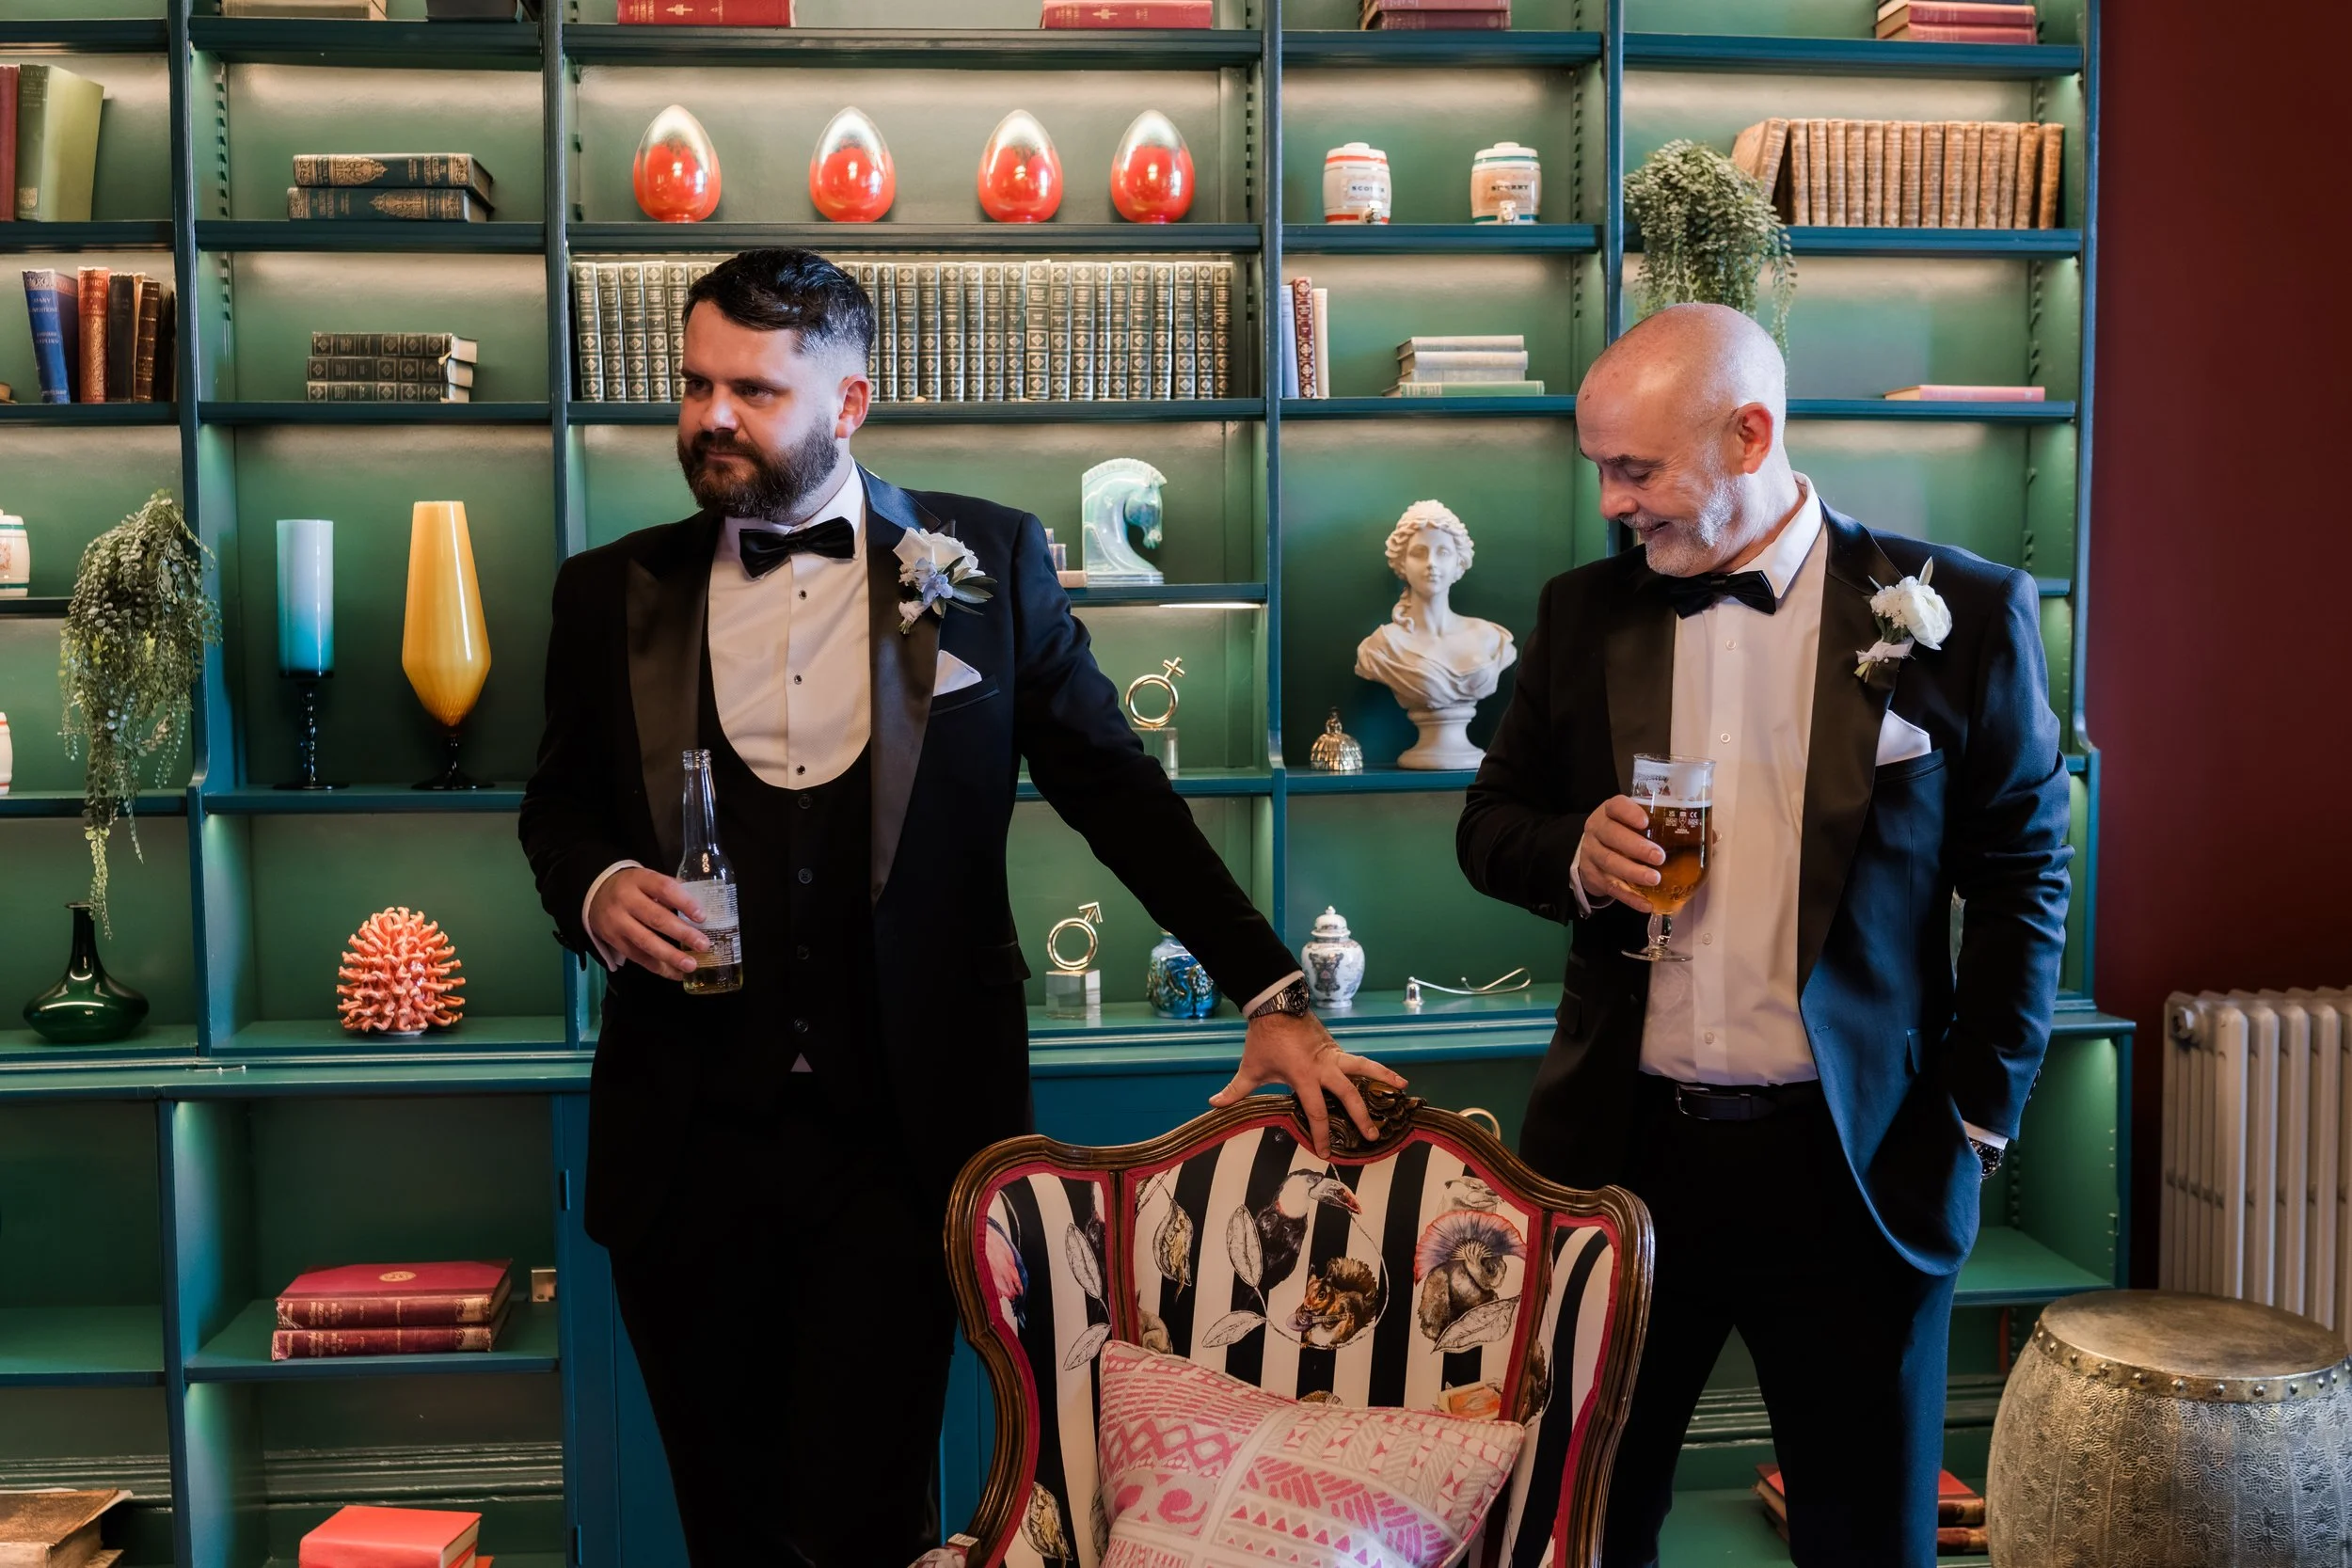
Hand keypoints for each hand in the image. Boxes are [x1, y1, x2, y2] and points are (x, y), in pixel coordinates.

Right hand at [588, 867, 710, 980]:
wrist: (595, 894)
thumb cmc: (632, 887)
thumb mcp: (647, 879)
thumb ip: (670, 889)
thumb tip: (700, 908)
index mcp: (639, 880)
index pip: (664, 889)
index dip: (684, 903)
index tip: (702, 917)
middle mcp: (626, 900)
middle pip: (656, 918)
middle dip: (682, 933)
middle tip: (703, 945)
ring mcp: (617, 922)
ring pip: (645, 941)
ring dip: (671, 956)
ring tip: (691, 965)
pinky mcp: (613, 940)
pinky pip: (637, 956)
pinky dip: (657, 967)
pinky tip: (675, 973)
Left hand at [1210, 1012, 1408, 1159]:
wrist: (1275, 1005)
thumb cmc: (1263, 1040)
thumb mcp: (1250, 1068)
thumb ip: (1235, 1090)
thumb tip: (1214, 1105)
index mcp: (1303, 1076)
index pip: (1316, 1112)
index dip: (1321, 1134)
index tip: (1325, 1152)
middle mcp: (1324, 1067)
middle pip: (1348, 1095)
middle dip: (1361, 1117)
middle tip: (1373, 1136)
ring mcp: (1333, 1055)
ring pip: (1364, 1067)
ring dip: (1384, 1077)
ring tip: (1403, 1087)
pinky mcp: (1336, 1047)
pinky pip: (1358, 1060)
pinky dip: (1373, 1068)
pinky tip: (1388, 1075)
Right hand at [1578, 794, 1663, 914]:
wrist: (1592, 853)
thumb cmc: (1623, 834)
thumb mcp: (1636, 823)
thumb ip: (1667, 826)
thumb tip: (1711, 836)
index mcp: (1610, 812)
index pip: (1616, 806)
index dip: (1629, 813)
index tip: (1646, 822)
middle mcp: (1597, 829)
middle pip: (1611, 835)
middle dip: (1636, 847)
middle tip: (1659, 857)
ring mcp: (1591, 853)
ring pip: (1609, 862)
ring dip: (1633, 872)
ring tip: (1654, 879)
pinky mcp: (1592, 876)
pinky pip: (1611, 887)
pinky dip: (1630, 897)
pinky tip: (1646, 903)